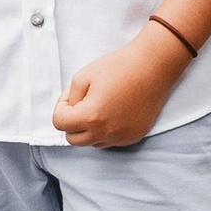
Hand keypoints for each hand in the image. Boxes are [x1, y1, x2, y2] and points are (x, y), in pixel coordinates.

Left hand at [53, 29, 182, 149]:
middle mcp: (106, 132)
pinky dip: (107, 130)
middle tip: (82, 103)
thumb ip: (69, 99)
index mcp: (91, 117)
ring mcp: (121, 137)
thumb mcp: (83, 76)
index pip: (59, 123)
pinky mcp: (134, 137)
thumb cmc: (118, 67)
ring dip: (89, 129)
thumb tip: (71, 113)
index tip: (72, 95)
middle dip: (72, 122)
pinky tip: (115, 111)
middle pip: (73, 139)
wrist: (152, 67)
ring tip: (100, 106)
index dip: (61, 106)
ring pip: (93, 142)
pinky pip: (111, 140)